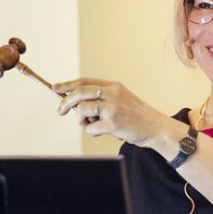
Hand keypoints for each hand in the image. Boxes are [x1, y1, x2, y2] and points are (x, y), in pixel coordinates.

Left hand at [53, 78, 168, 147]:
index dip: (67, 84)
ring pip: (82, 110)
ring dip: (82, 120)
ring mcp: (113, 107)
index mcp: (113, 86)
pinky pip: (90, 128)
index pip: (85, 81)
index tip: (55, 88)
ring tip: (92, 124)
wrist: (156, 128)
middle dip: (65, 102)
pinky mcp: (113, 122)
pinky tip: (104, 132)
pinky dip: (92, 132)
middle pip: (79, 92)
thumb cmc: (136, 117)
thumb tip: (75, 104)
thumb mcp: (121, 100)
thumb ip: (101, 99)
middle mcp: (112, 93)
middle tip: (60, 111)